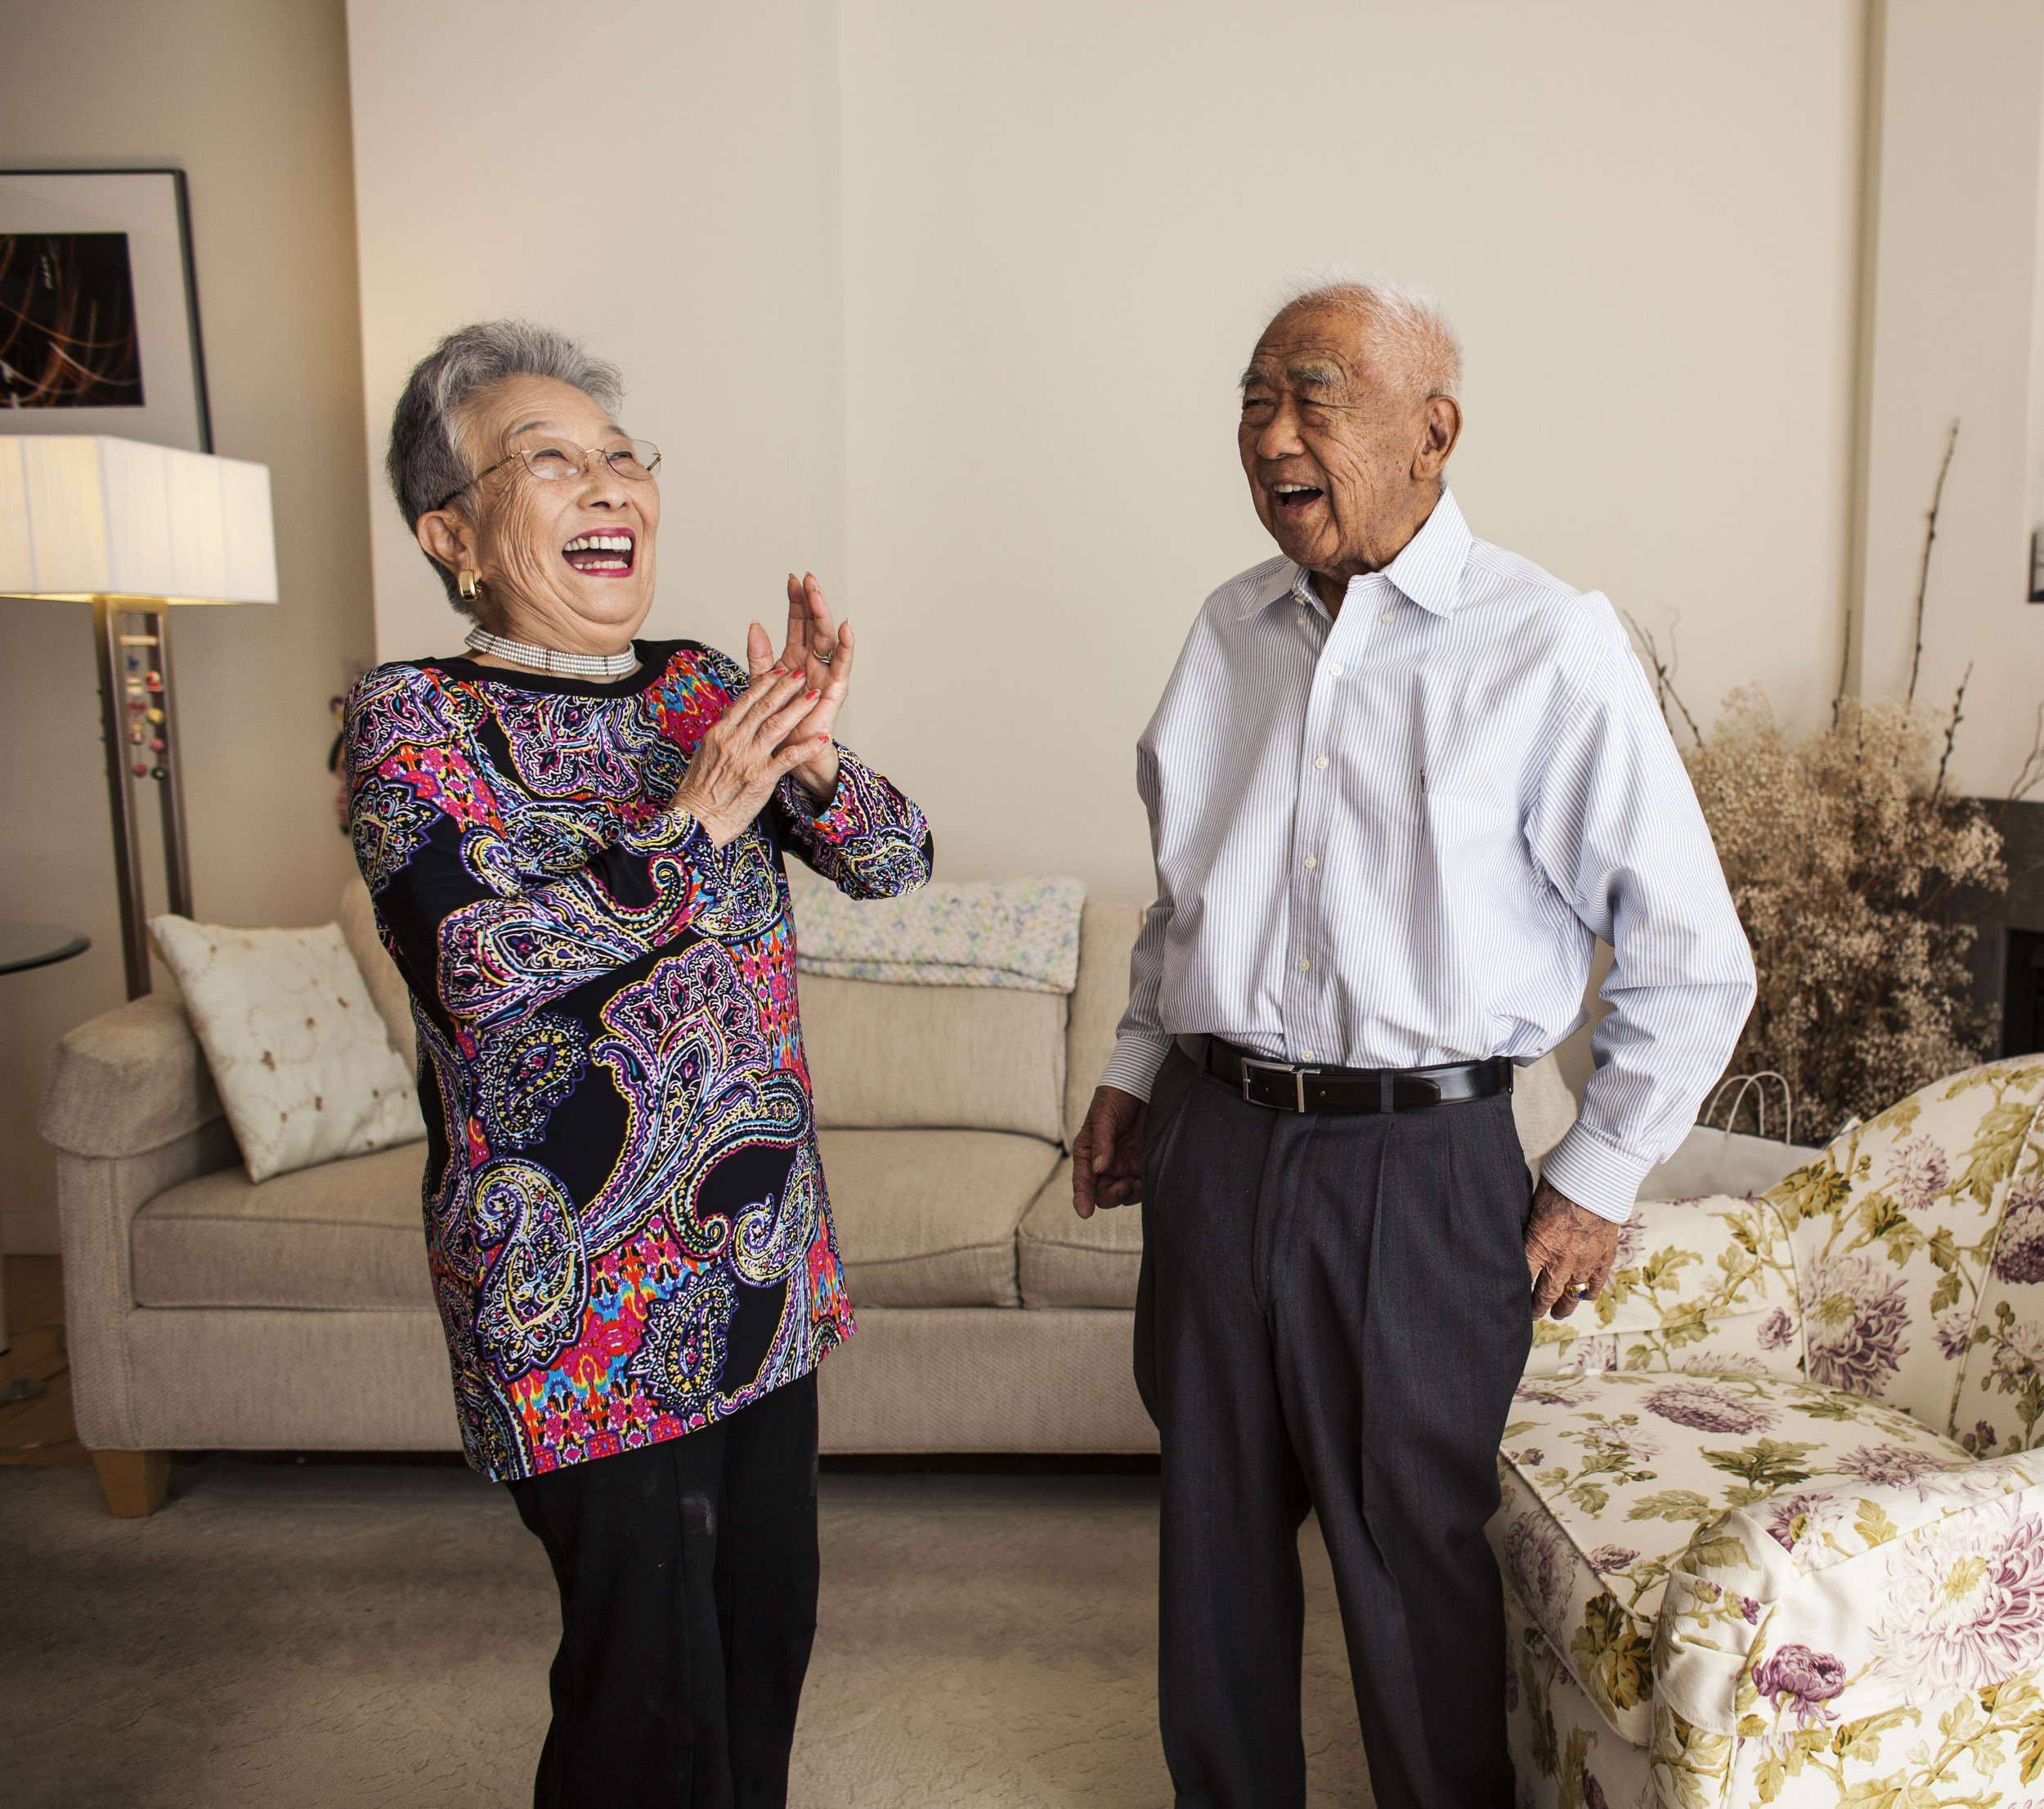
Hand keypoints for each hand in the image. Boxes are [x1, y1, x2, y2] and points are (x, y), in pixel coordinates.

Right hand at [670, 666, 828, 847]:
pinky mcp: (761, 779)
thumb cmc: (698, 792)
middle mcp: (734, 742)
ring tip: (814, 695)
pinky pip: (789, 759)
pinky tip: (821, 739)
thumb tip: (729, 714)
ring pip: (777, 726)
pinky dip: (807, 747)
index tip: (779, 672)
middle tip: (801, 674)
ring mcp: (748, 759)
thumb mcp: (704, 754)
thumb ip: (721, 733)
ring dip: (798, 709)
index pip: (745, 700)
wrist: (695, 821)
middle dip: (785, 688)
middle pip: (764, 707)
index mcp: (719, 733)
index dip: (766, 683)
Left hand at [750, 572, 853, 805]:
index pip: (797, 624)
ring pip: (827, 639)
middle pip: (814, 626)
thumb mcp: (762, 685)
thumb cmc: (779, 726)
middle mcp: (814, 664)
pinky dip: (846, 646)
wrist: (789, 758)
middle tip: (807, 578)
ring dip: (824, 615)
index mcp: (796, 660)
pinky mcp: (835, 692)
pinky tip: (845, 627)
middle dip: (811, 601)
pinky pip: (843, 665)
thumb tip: (755, 624)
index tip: (791, 579)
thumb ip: (760, 656)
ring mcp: (826, 676)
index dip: (795, 602)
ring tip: (819, 594)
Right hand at [1072, 1085, 1145, 1217]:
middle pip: (1103, 1193)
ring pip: (1124, 1193)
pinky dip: (1145, 1189)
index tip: (1084, 1212)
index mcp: (1088, 1152)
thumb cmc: (1115, 1097)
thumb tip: (1099, 1168)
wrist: (1142, 1085)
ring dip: (1129, 1194)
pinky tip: (1149, 1183)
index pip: (1083, 1180)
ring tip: (1137, 1185)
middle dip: (1111, 1196)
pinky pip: (1143, 1185)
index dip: (1082, 1197)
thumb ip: (1102, 1142)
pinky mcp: (1144, 1164)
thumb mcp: (1103, 1115)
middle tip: (1123, 1187)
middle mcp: (1105, 1164)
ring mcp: (1126, 1166)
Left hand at [1525, 1179, 1622, 1319]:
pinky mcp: (1604, 1258)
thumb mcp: (1533, 1205)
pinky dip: (1589, 1293)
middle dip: (1537, 1307)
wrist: (1596, 1181)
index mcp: (1539, 1244)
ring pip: (1571, 1294)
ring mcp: (1585, 1261)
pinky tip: (1583, 1296)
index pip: (1523, 1277)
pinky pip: (1596, 1284)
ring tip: (1558, 1314)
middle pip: (1546, 1293)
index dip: (1516, 1291)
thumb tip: (1518, 1235)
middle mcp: (1561, 1259)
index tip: (1511, 1299)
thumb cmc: (1560, 1185)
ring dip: (1563, 1307)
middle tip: (1533, 1314)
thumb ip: (1529, 1227)